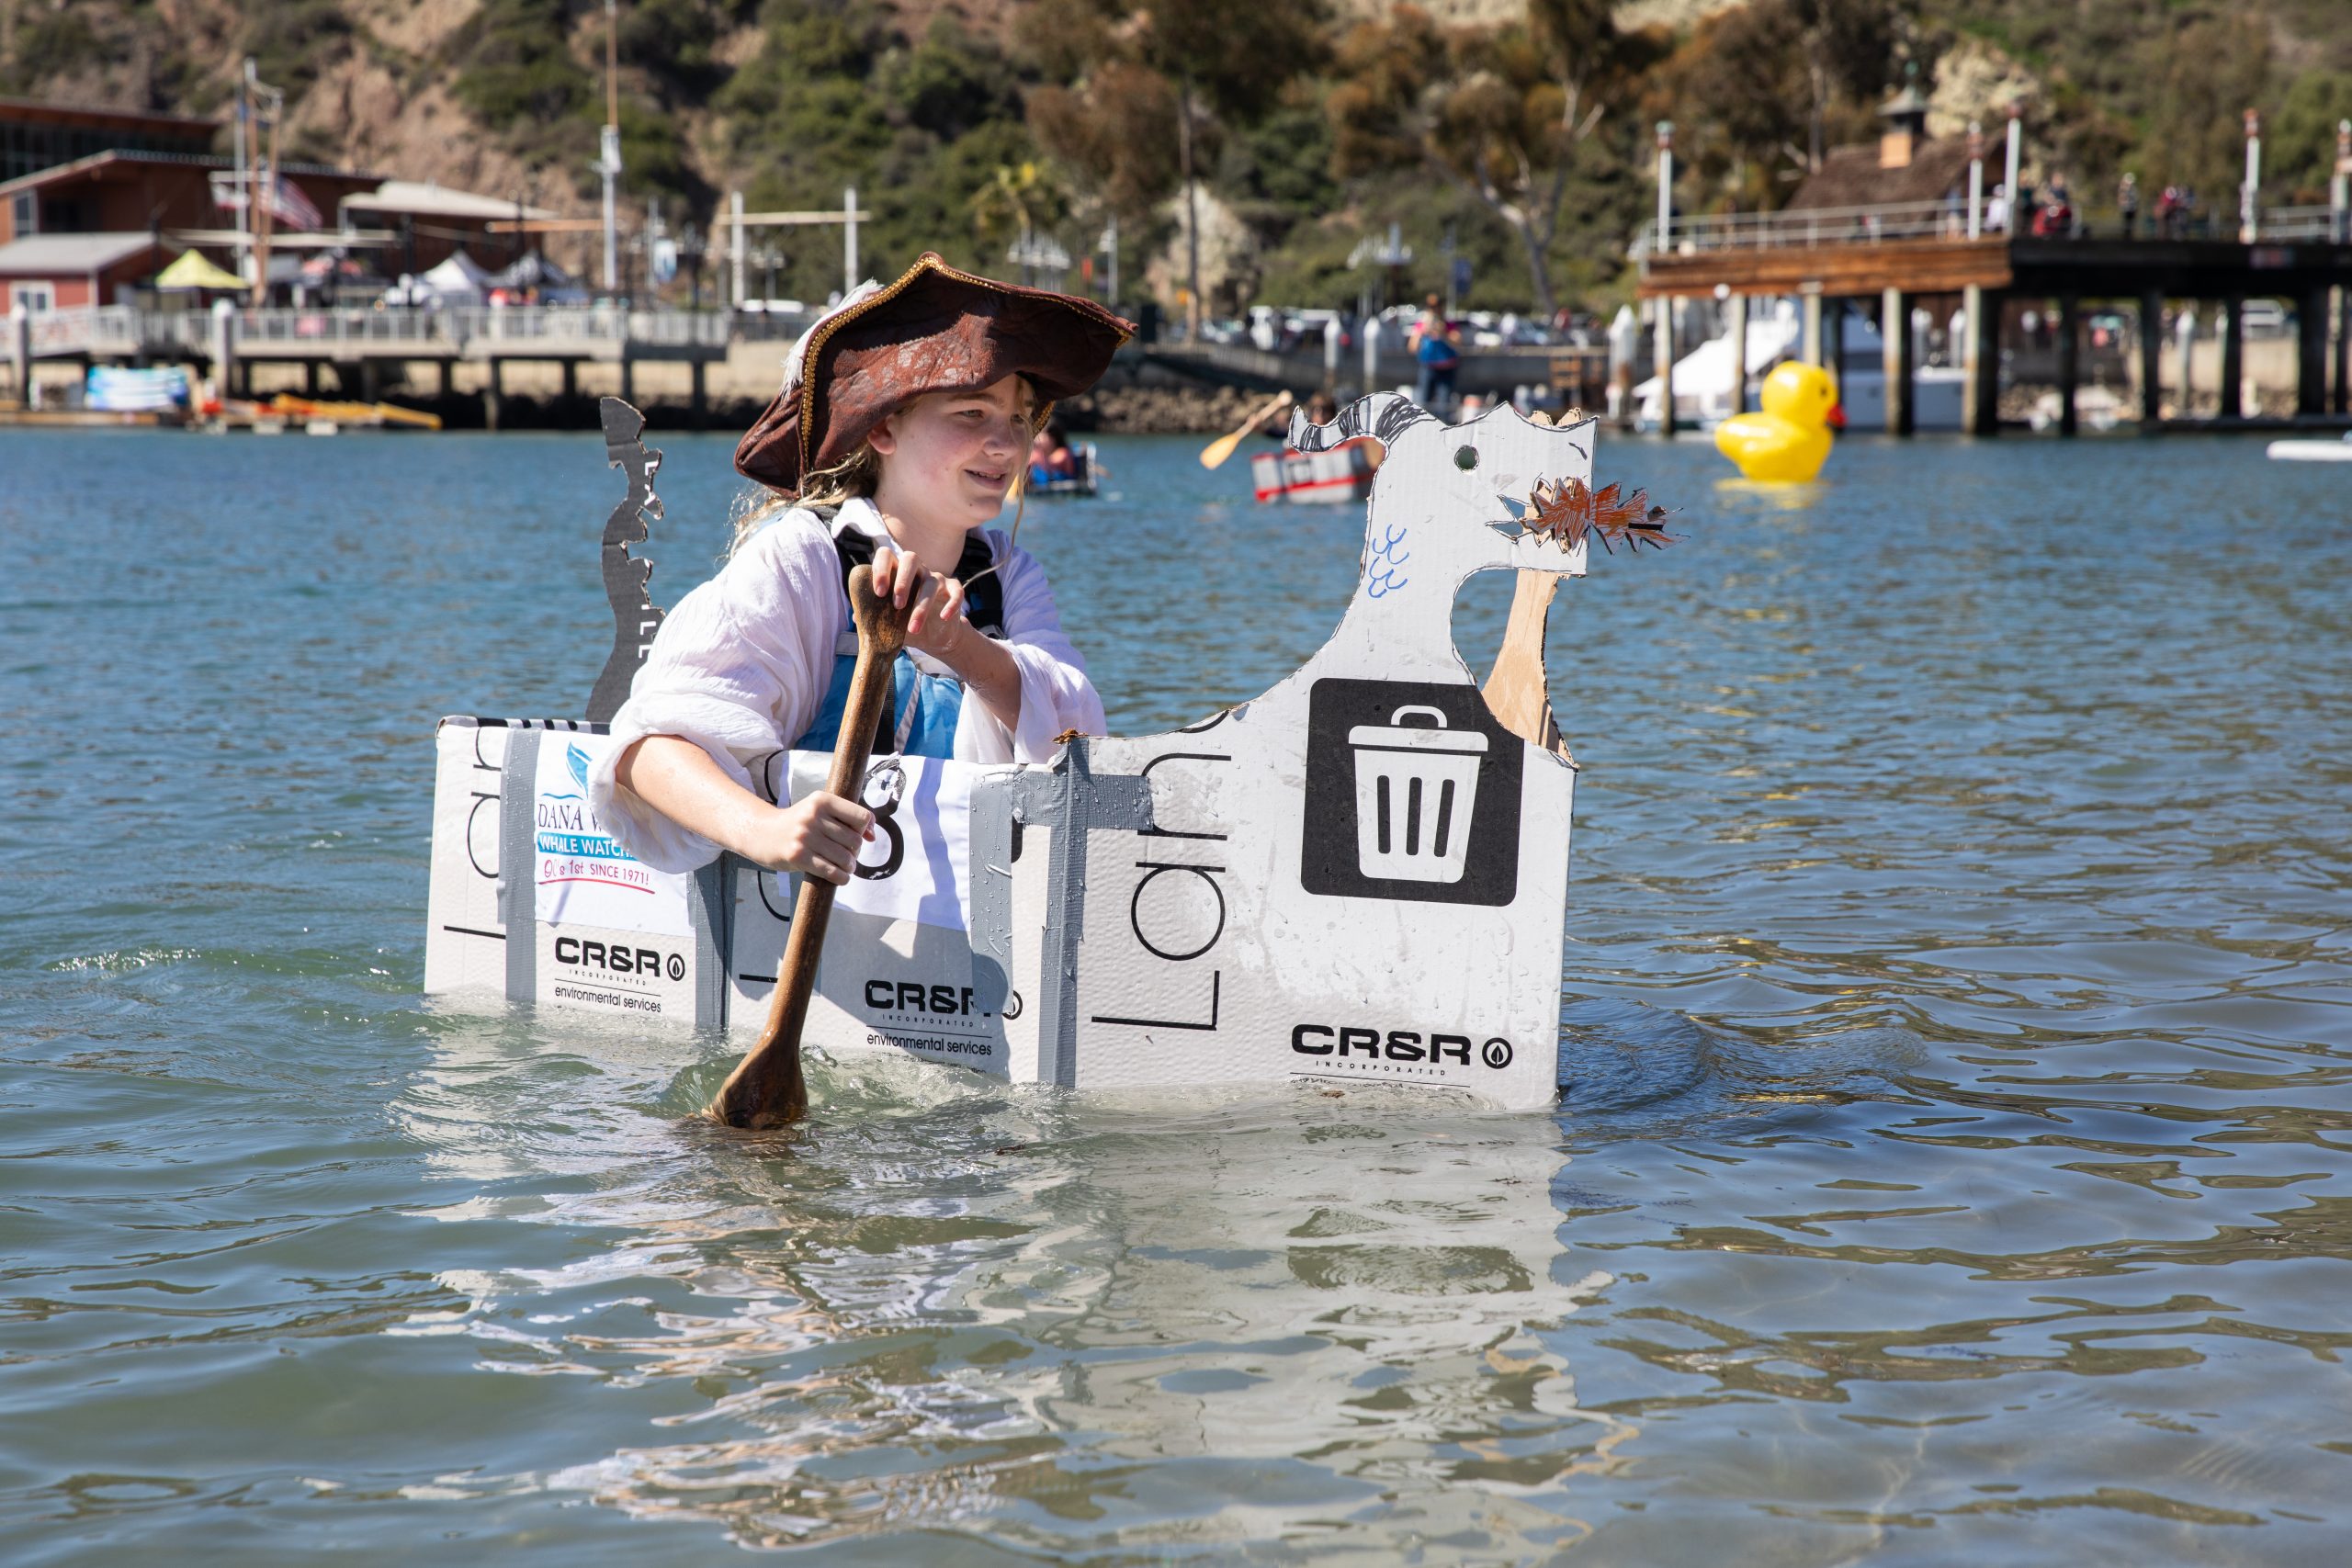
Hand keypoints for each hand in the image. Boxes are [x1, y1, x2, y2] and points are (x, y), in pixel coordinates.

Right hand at [744, 789, 872, 884]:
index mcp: (822, 800)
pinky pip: (832, 871)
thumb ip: (846, 818)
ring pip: (845, 858)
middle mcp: (813, 816)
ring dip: (850, 866)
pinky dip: (841, 877)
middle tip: (847, 854)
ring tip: (845, 866)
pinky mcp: (798, 856)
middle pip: (854, 840)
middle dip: (855, 852)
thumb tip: (872, 836)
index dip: (866, 830)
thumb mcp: (819, 810)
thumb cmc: (798, 824)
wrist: (762, 834)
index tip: (863, 837)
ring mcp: (805, 836)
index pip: (861, 817)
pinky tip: (839, 876)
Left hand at [871, 541, 970, 660]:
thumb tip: (856, 616)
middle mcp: (917, 570)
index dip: (881, 569)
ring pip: (931, 581)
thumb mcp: (889, 624)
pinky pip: (956, 592)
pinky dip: (951, 604)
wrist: (935, 638)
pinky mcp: (954, 590)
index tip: (879, 593)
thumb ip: (874, 617)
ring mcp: (936, 578)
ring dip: (922, 605)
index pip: (886, 556)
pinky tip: (943, 617)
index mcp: (896, 572)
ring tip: (913, 628)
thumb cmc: (907, 625)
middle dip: (902, 581)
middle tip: (897, 605)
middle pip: (911, 558)